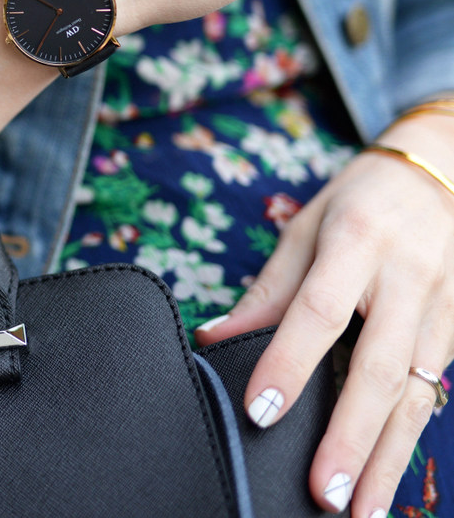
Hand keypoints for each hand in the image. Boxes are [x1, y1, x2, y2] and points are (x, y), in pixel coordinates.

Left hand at [195, 114, 453, 514]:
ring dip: (387, 456)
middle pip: (377, 367)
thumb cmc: (362, 198)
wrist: (446, 166)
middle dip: (351, 436)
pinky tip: (388, 476)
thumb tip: (218, 339)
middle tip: (324, 492)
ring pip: (415, 392)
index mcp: (356, 242)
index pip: (317, 310)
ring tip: (362, 510)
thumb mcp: (307, 225)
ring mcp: (443, 306)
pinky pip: (433, 391)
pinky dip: (409, 437)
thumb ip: (268, 288)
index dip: (289, 363)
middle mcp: (406, 278)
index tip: (261, 410)